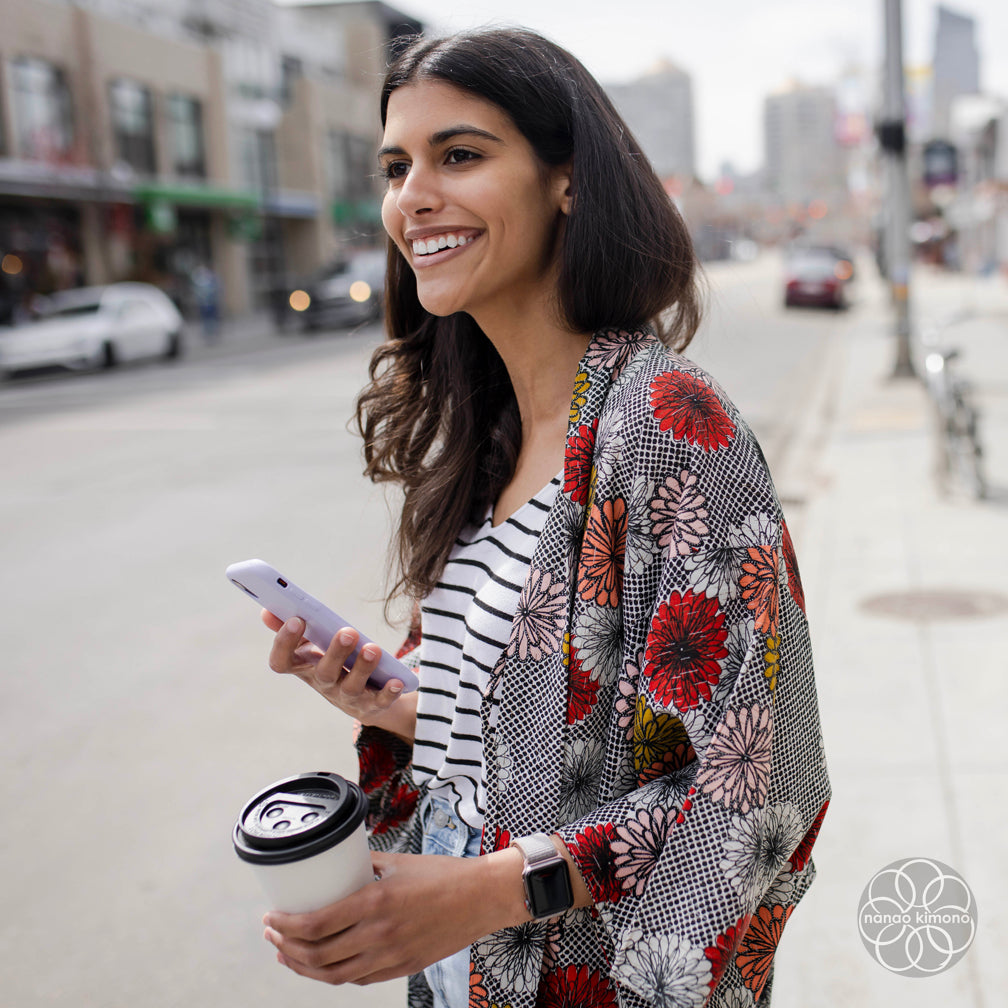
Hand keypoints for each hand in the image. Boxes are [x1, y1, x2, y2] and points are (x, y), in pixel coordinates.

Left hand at [262, 849, 528, 985]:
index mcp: (375, 902)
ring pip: (334, 975)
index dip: (285, 926)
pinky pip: (359, 979)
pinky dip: (335, 974)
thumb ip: (365, 867)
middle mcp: (379, 934)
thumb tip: (338, 866)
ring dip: (304, 968)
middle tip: (273, 934)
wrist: (482, 898)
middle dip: (286, 948)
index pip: (315, 925)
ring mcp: (391, 956)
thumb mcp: (398, 862)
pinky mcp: (402, 968)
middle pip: (317, 956)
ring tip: (288, 955)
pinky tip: (324, 964)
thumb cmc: (443, 874)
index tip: (271, 917)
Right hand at [263, 611, 413, 736]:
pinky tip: (397, 680)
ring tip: (372, 648)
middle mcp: (324, 684)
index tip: (297, 618)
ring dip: (363, 667)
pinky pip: (380, 701)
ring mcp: (347, 697)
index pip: (282, 662)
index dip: (285, 643)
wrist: (364, 698)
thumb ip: (293, 628)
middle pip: (324, 673)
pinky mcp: (372, 705)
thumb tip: (267, 610)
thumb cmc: (335, 662)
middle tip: (347, 632)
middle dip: (335, 652)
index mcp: (305, 667)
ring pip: (352, 687)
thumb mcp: (313, 646)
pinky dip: (388, 692)